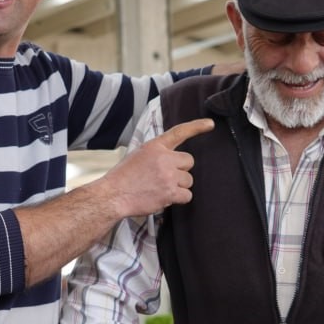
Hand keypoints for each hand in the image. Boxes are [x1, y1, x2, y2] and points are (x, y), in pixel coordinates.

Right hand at [99, 118, 213, 217]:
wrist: (113, 195)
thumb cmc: (123, 177)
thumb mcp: (138, 155)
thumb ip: (156, 154)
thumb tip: (172, 160)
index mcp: (154, 146)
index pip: (180, 132)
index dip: (197, 127)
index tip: (210, 124)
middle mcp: (164, 159)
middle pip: (189, 162)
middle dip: (181, 170)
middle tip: (166, 177)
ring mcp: (168, 176)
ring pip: (188, 180)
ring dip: (179, 186)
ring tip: (161, 188)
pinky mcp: (170, 193)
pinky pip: (187, 195)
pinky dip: (179, 199)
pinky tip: (165, 198)